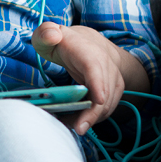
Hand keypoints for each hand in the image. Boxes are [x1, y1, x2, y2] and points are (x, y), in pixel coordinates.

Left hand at [32, 22, 148, 134]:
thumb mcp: (49, 33)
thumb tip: (52, 35)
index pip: (96, 68)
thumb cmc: (64, 41)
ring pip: (106, 105)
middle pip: (103, 94)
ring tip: (69, 125)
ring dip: (90, 119)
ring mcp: (113, 79)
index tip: (98, 100)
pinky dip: (92, 118)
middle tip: (75, 128)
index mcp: (89, 52)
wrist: (88, 42)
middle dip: (91, 114)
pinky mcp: (114, 91)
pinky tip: (76, 122)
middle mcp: (106, 66)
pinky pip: (106, 109)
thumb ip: (46, 32)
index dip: (98, 84)